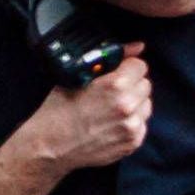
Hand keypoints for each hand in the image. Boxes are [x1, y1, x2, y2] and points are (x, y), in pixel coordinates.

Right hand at [15, 45, 152, 172]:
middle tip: (111, 94)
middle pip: (145, 85)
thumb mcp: (76, 78)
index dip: (126, 68)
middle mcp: (128, 105)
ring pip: (146, 105)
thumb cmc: (57, 111)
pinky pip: (142, 125)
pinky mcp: (133, 142)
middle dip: (131, 86)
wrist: (48, 147)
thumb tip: (138, 47)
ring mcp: (132, 126)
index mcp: (115, 85)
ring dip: (134, 105)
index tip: (117, 74)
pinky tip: (111, 125)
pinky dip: (130, 123)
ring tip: (110, 111)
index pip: (140, 66)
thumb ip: (110, 61)